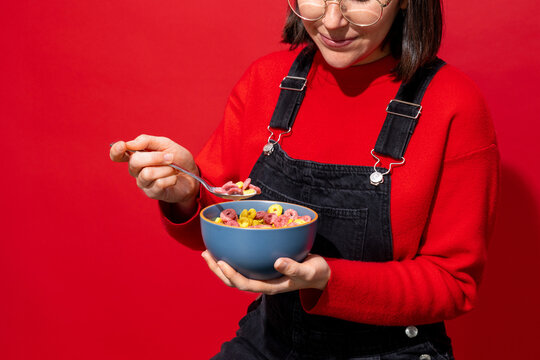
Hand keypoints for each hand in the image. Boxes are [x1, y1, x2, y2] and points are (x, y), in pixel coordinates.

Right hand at [109, 134, 198, 205]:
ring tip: (173, 169)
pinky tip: (174, 178)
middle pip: (135, 162)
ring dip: (165, 169)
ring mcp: (143, 182)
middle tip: (170, 157)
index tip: (123, 146)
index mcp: (137, 155)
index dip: (116, 151)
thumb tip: (130, 143)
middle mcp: (136, 170)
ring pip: (148, 173)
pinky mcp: (152, 193)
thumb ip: (147, 141)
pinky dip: (171, 178)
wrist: (192, 175)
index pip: (118, 155)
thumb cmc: (178, 159)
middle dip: (155, 157)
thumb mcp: (165, 144)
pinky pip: (158, 184)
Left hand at [201, 251, 330, 294]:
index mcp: (270, 287)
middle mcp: (262, 282)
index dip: (232, 276)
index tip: (222, 263)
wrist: (320, 274)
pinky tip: (226, 247)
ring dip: (220, 264)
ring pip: (236, 273)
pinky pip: (243, 265)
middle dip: (218, 270)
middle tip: (206, 254)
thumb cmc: (314, 273)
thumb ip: (294, 268)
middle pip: (234, 281)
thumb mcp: (308, 271)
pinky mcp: (263, 267)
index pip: (246, 284)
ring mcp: (262, 276)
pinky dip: (233, 257)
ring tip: (208, 252)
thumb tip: (278, 262)